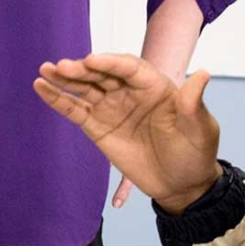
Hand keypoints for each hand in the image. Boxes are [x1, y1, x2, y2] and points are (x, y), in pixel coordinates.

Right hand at [35, 55, 221, 211]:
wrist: (182, 185)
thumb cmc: (196, 153)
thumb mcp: (201, 128)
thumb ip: (194, 103)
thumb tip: (203, 74)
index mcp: (154, 86)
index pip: (129, 68)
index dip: (110, 63)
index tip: (91, 61)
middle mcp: (129, 92)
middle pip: (102, 75)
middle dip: (82, 70)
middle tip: (62, 67)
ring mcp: (111, 108)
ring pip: (84, 89)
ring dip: (64, 79)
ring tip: (45, 70)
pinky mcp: (97, 127)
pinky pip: (75, 110)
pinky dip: (57, 99)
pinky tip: (41, 86)